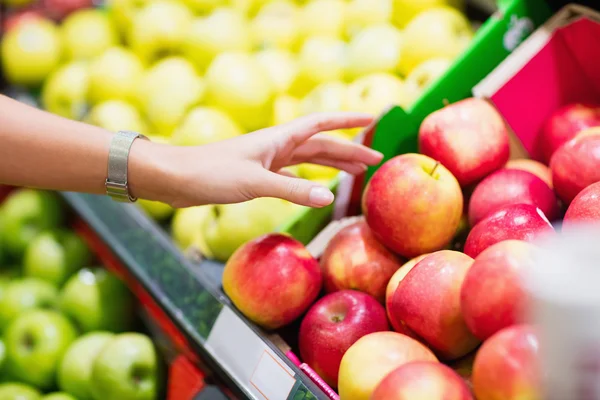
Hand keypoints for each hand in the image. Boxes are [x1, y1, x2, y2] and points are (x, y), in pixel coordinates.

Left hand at [160, 112, 381, 207]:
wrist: (176, 178)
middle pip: (321, 143)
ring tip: (356, 172)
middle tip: (375, 160)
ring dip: (333, 163)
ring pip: (309, 158)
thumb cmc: (211, 174)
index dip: (348, 120)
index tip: (373, 117)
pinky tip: (316, 185)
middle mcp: (276, 145)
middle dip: (349, 150)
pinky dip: (310, 177)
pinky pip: (293, 172)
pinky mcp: (258, 173)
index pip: (322, 123)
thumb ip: (293, 190)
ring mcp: (268, 159)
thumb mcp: (255, 183)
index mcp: (279, 139)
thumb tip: (330, 198)